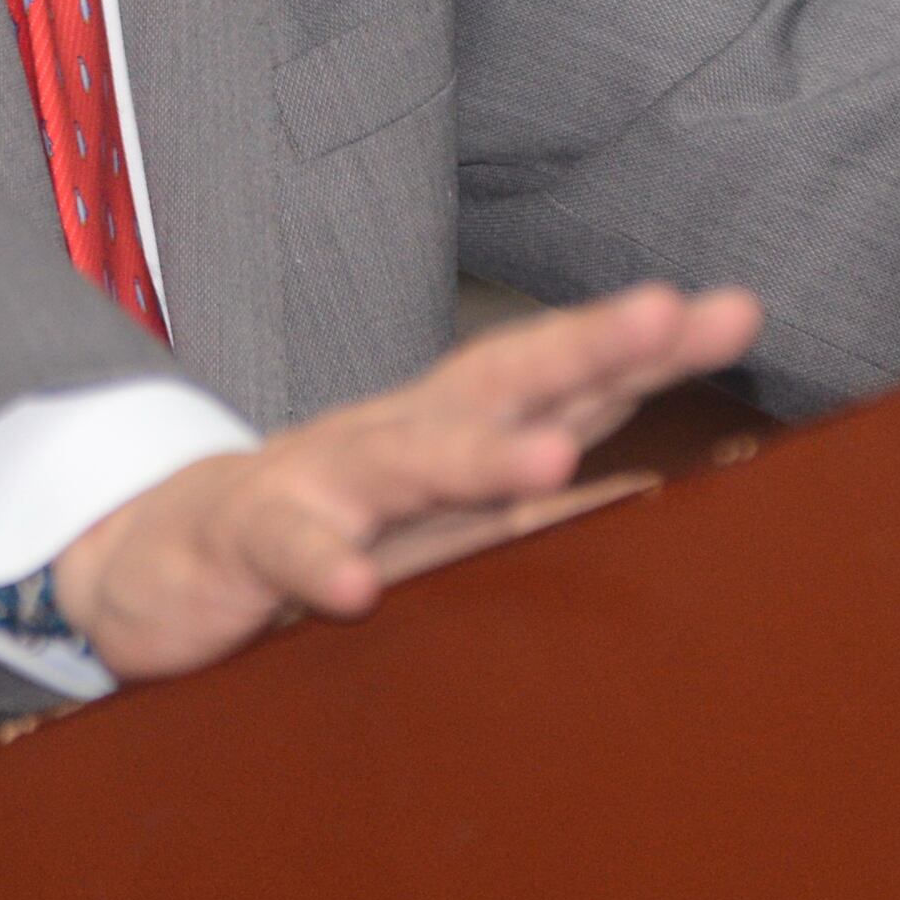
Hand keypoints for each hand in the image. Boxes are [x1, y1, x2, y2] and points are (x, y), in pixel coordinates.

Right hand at [52, 281, 761, 682]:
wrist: (164, 556)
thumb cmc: (332, 529)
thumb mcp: (445, 520)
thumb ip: (541, 504)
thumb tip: (662, 491)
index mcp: (456, 430)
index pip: (562, 375)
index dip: (643, 343)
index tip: (735, 312)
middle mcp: (399, 434)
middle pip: (500, 380)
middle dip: (585, 348)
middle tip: (666, 315)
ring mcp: (322, 477)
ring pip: (405, 458)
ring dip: (476, 457)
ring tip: (548, 461)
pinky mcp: (247, 537)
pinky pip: (286, 547)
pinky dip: (321, 561)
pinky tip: (356, 587)